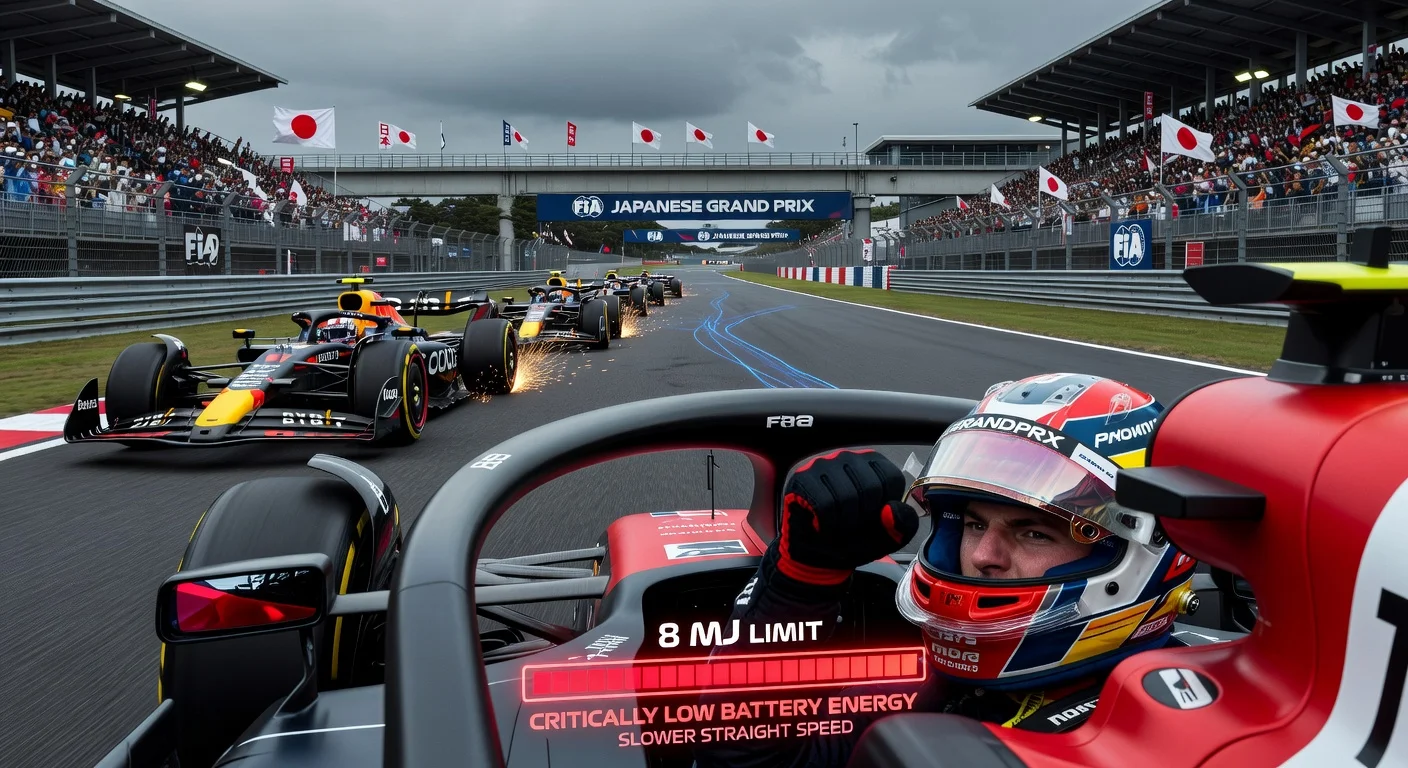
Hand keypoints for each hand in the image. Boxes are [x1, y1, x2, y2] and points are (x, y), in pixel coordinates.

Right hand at [776, 449, 917, 584]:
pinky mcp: (802, 479)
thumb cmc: (852, 541)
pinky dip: (826, 525)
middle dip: (863, 518)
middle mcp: (849, 458)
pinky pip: (824, 504)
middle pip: (870, 487)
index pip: (892, 478)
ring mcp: (823, 465)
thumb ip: (903, 526)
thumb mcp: (887, 539)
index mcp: (874, 465)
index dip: (885, 508)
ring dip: (843, 523)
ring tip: (836, 525)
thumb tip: (891, 509)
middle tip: (851, 525)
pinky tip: (821, 526)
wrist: (816, 558)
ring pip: (846, 496)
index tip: (872, 517)